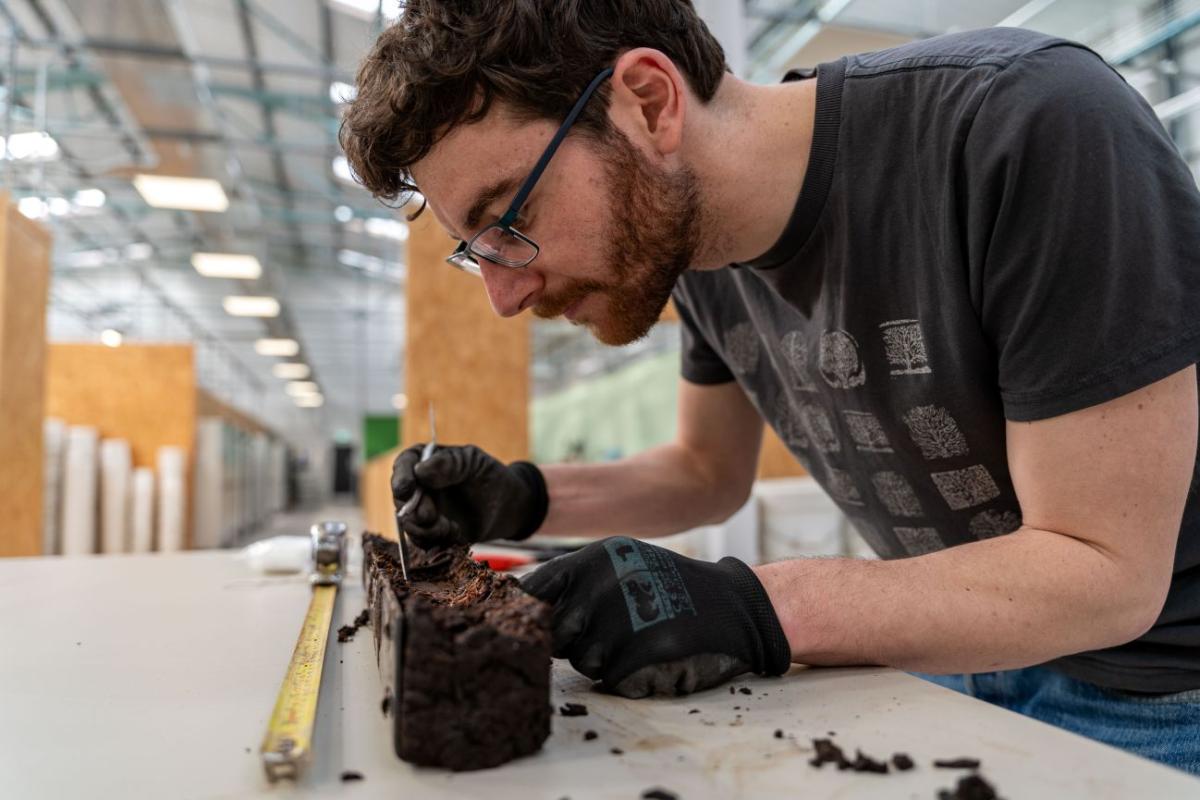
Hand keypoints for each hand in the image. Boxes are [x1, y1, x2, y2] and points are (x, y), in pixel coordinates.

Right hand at [391, 444, 547, 546]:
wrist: (507, 505)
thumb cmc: (489, 475)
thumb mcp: (472, 462)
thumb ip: (449, 463)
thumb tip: (420, 472)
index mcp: (424, 462)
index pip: (403, 466)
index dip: (401, 478)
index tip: (406, 489)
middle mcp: (418, 487)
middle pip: (401, 499)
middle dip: (413, 511)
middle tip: (430, 516)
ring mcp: (423, 511)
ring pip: (409, 524)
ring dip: (425, 530)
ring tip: (449, 528)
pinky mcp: (432, 533)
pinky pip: (423, 542)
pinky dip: (436, 542)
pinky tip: (455, 534)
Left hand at [520, 536, 790, 697]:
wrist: (730, 603)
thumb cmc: (666, 585)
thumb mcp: (618, 564)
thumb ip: (572, 582)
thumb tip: (520, 604)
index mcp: (592, 559)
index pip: (533, 591)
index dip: (527, 614)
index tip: (530, 625)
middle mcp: (601, 585)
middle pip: (553, 634)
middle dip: (572, 640)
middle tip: (609, 629)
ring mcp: (621, 619)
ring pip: (582, 660)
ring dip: (603, 657)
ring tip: (638, 635)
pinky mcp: (641, 652)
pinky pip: (612, 678)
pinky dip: (627, 674)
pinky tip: (651, 651)